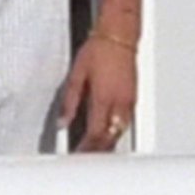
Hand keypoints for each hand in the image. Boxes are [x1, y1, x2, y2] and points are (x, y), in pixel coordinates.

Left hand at [60, 32, 137, 151]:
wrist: (119, 36)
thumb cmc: (98, 50)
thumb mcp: (76, 74)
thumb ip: (69, 101)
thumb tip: (62, 121)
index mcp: (103, 98)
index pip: (95, 134)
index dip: (85, 149)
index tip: (76, 154)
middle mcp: (119, 104)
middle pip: (109, 138)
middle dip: (97, 151)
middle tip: (83, 157)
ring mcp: (129, 102)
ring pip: (119, 133)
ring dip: (107, 144)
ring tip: (93, 151)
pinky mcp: (133, 99)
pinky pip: (125, 123)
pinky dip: (115, 132)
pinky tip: (107, 134)